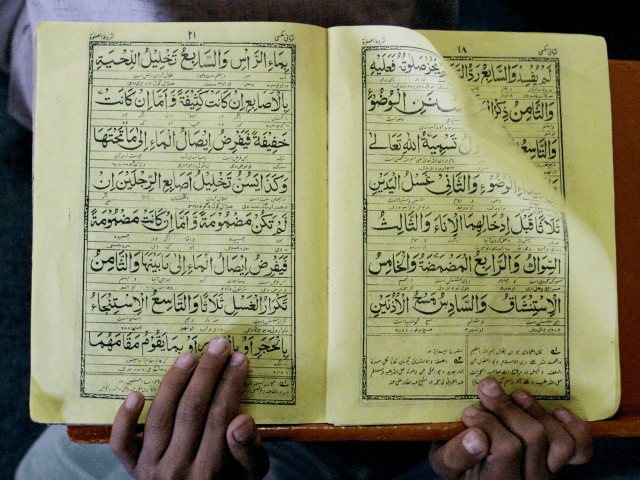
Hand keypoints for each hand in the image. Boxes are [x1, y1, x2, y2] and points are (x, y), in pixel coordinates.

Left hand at [110, 337, 269, 478]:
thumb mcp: (250, 475)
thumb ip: (249, 452)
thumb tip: (242, 421)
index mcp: (211, 473)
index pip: (221, 417)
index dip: (231, 384)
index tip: (238, 359)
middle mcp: (178, 470)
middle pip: (192, 412)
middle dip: (208, 373)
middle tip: (219, 346)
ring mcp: (151, 468)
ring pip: (160, 418)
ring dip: (175, 383)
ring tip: (189, 357)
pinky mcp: (132, 467)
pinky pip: (122, 443)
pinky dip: (125, 418)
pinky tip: (136, 393)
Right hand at [429, 377, 591, 478]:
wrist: (476, 473)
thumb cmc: (458, 463)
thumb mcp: (444, 463)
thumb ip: (455, 454)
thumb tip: (475, 436)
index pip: (506, 449)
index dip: (488, 424)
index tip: (468, 411)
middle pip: (533, 438)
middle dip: (508, 408)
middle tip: (487, 387)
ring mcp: (547, 472)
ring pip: (558, 441)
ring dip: (537, 412)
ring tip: (516, 394)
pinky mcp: (558, 463)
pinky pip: (579, 449)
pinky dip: (573, 427)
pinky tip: (556, 412)